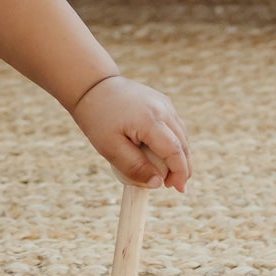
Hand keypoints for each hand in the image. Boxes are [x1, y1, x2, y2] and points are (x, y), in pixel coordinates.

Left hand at [70, 76, 191, 192]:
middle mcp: (162, 109)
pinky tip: (165, 154)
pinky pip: (175, 125)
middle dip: (182, 167)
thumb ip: (134, 167)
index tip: (178, 189)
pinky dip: (175, 142)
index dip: (180, 172)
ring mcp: (164, 103)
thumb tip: (157, 183)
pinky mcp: (162, 101)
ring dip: (180, 155)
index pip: (174, 150)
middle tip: (174, 185)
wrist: (93, 86)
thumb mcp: (110, 148)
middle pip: (182, 143)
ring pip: (181, 134)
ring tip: (170, 173)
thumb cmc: (98, 117)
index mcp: (150, 120)